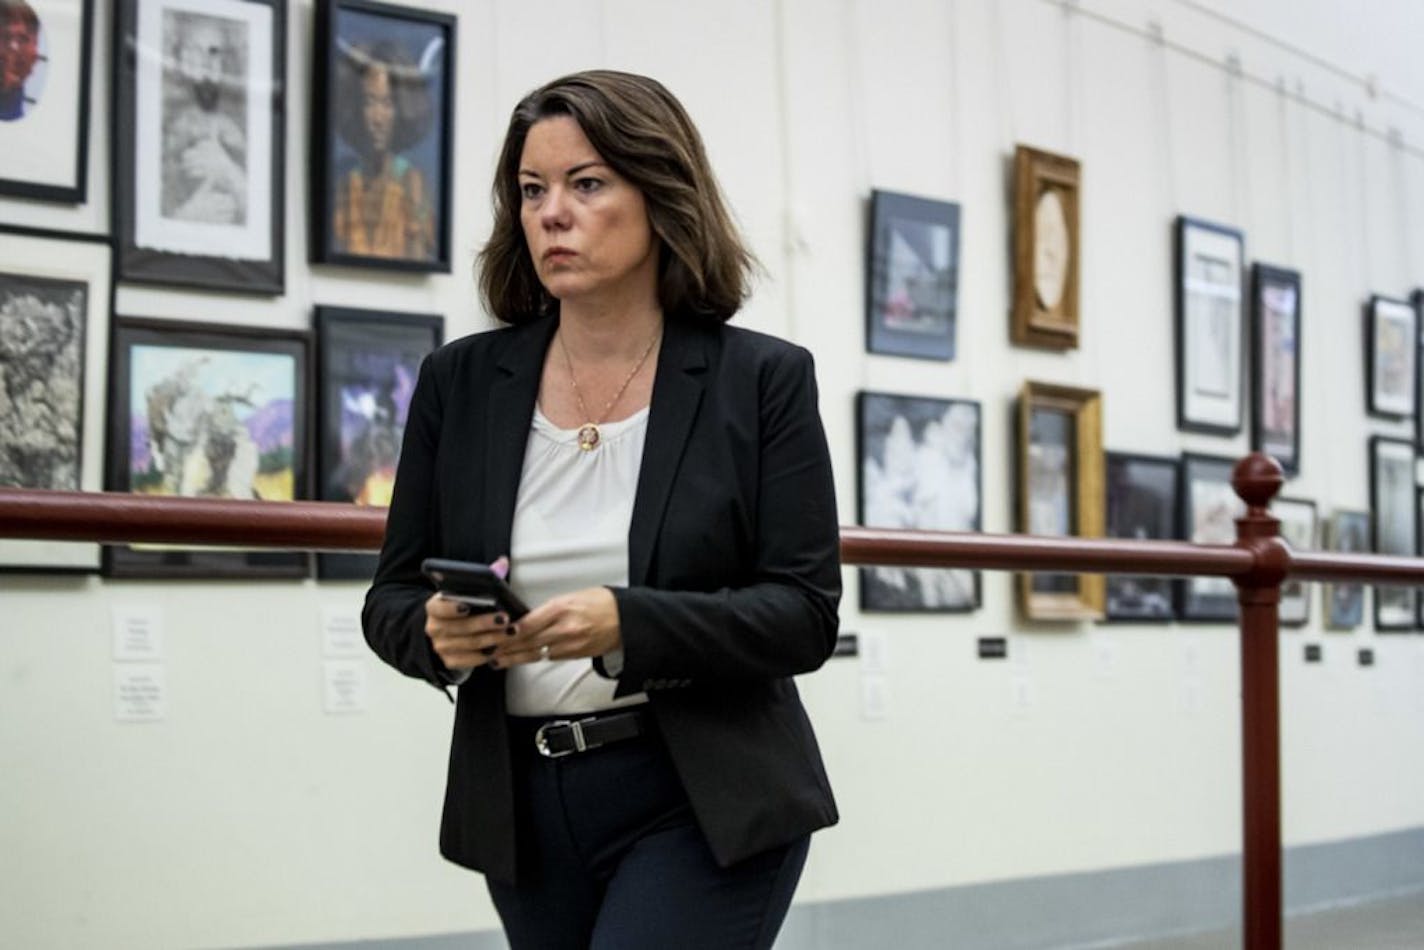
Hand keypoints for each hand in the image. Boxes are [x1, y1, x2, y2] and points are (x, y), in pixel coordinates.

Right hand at [424, 593, 514, 672]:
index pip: (438, 608)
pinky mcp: (449, 661)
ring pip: (469, 644)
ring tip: (511, 632)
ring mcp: (440, 646)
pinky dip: (487, 654)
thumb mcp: (466, 594)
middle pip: (460, 627)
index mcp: (434, 607)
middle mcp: (433, 628)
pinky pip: (470, 660)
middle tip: (505, 619)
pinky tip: (501, 647)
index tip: (468, 606)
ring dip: (493, 638)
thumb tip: (494, 582)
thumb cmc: (468, 606)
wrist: (457, 629)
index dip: (452, 608)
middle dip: (484, 623)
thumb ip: (475, 590)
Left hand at [492, 587, 620, 667]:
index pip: (529, 623)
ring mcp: (571, 644)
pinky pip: (551, 657)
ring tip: (498, 660)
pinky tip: (523, 659)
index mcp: (562, 608)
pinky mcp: (576, 654)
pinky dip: (536, 657)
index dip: (510, 632)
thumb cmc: (602, 602)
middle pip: (529, 641)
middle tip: (489, 651)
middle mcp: (565, 628)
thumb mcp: (573, 596)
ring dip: (516, 657)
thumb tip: (528, 617)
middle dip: (506, 648)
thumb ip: (550, 608)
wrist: (627, 618)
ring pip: (536, 653)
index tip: (496, 634)